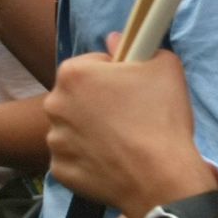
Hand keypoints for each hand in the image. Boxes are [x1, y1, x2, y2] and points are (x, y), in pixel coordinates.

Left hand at [43, 43, 212, 217]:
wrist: (161, 177)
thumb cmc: (161, 118)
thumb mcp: (164, 65)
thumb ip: (138, 44)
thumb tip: (115, 40)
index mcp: (73, 73)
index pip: (91, 64)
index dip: (113, 74)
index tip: (131, 88)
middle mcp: (54, 104)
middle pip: (77, 96)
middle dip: (98, 102)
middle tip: (129, 115)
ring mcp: (55, 141)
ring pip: (73, 128)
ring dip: (91, 131)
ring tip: (124, 141)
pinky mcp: (60, 171)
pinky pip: (74, 158)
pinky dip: (90, 160)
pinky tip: (114, 162)